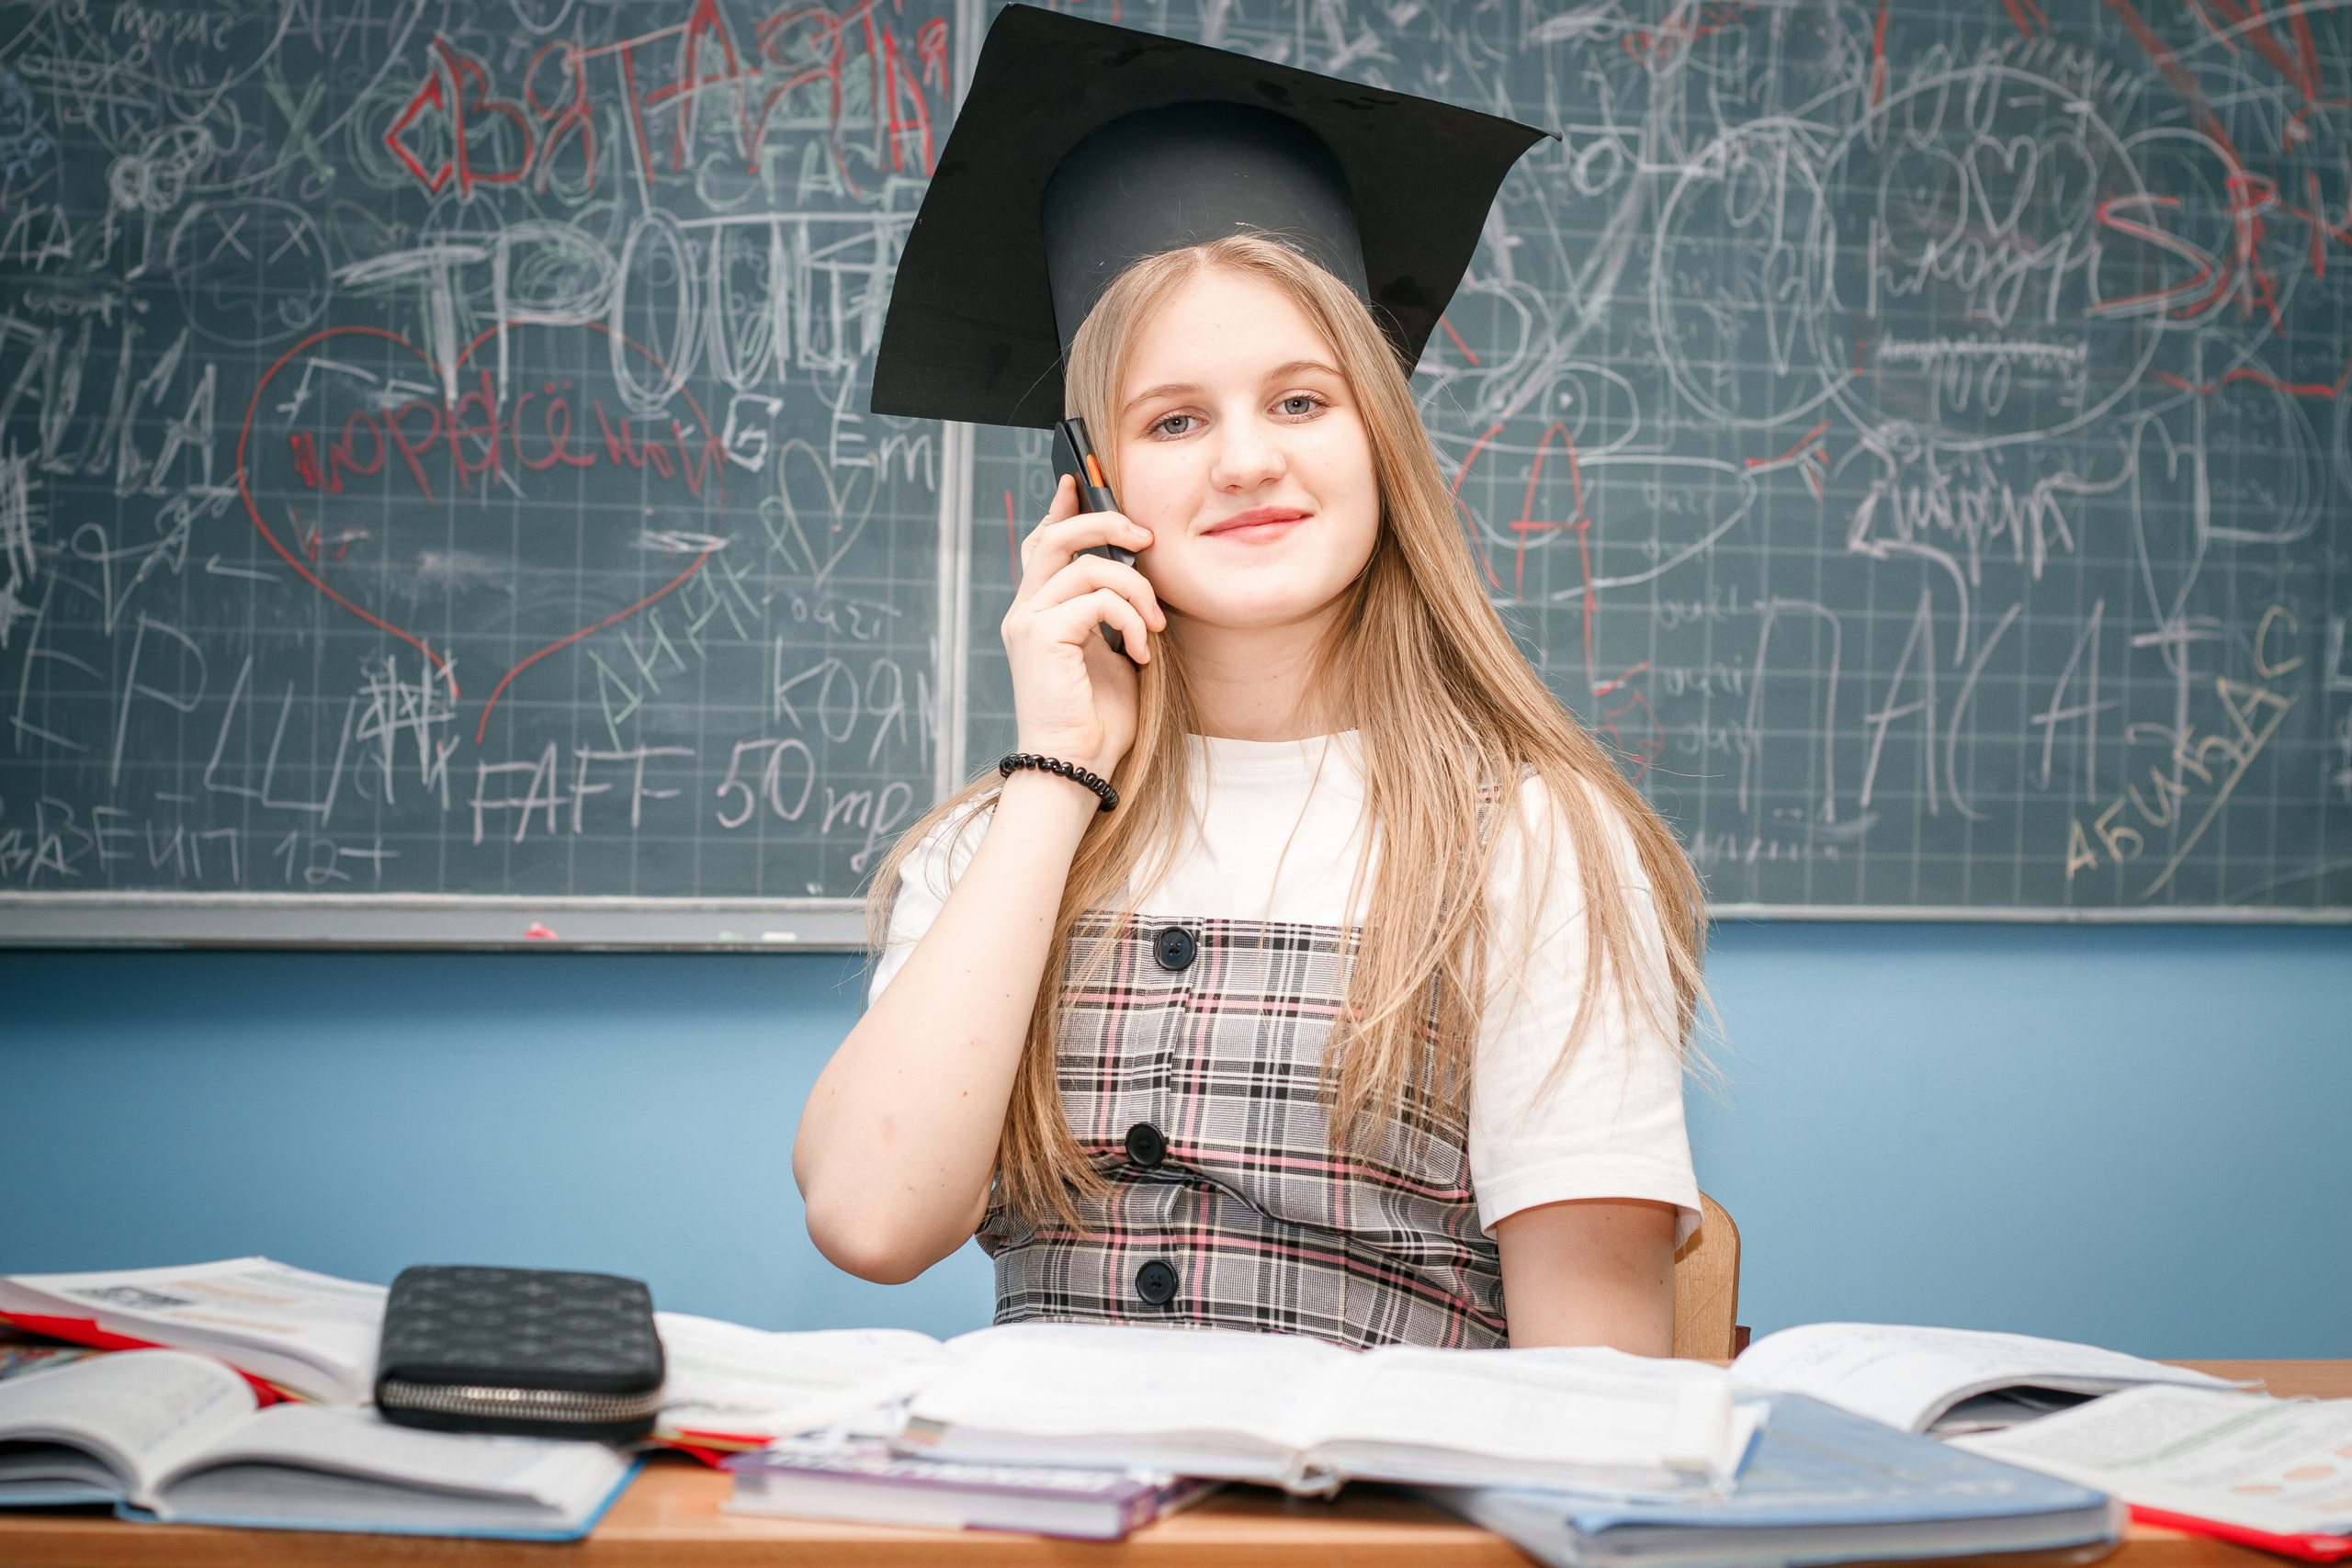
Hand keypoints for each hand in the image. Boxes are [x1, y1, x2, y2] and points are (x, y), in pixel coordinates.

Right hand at [1003, 474, 1162, 777]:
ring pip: (1086, 567)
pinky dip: (1129, 619)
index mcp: (1038, 612)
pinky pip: (1096, 600)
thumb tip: (1138, 576)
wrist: (1077, 765)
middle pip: (1054, 537)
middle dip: (1103, 523)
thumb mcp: (1113, 652)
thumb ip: (1114, 612)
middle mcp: (1025, 611)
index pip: (1042, 544)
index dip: (1061, 509)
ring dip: (1135, 590)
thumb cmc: (1098, 718)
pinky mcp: (1041, 638)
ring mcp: (1028, 623)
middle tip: (1145, 537)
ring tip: (1155, 625)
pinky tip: (1140, 652)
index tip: (1080, 480)